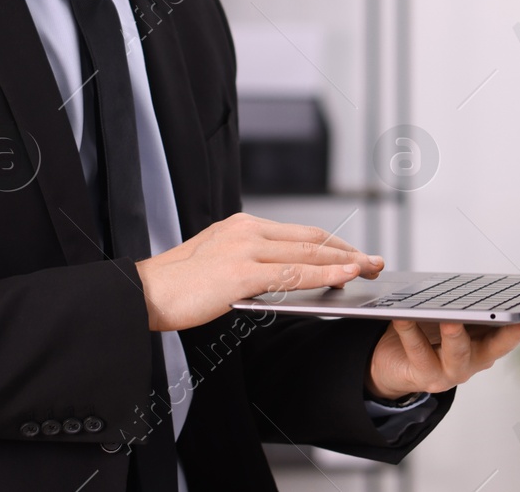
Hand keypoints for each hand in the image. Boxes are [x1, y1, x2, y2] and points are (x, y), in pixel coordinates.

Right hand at [135, 212, 383, 331]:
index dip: (333, 244)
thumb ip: (252, 263)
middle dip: (348, 251)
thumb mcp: (219, 263)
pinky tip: (344, 277)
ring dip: (345, 261)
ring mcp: (244, 249)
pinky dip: (323, 274)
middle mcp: (246, 230)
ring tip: (370, 270)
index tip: (356, 254)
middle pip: (311, 238)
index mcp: (242, 226)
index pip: (300, 233)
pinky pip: (292, 273)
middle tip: (375, 262)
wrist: (144, 293)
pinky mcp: (240, 272)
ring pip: (308, 252)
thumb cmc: (179, 285)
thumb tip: (288, 276)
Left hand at [365, 289, 519, 397]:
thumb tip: (497, 274)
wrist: (395, 361)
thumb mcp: (460, 308)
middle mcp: (483, 356)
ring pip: (460, 355)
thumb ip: (476, 295)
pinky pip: (419, 352)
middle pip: (507, 345)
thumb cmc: (432, 327)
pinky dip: (410, 333)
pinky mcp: (427, 376)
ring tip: (450, 321)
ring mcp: (456, 370)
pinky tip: (404, 316)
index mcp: (497, 336)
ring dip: (457, 338)